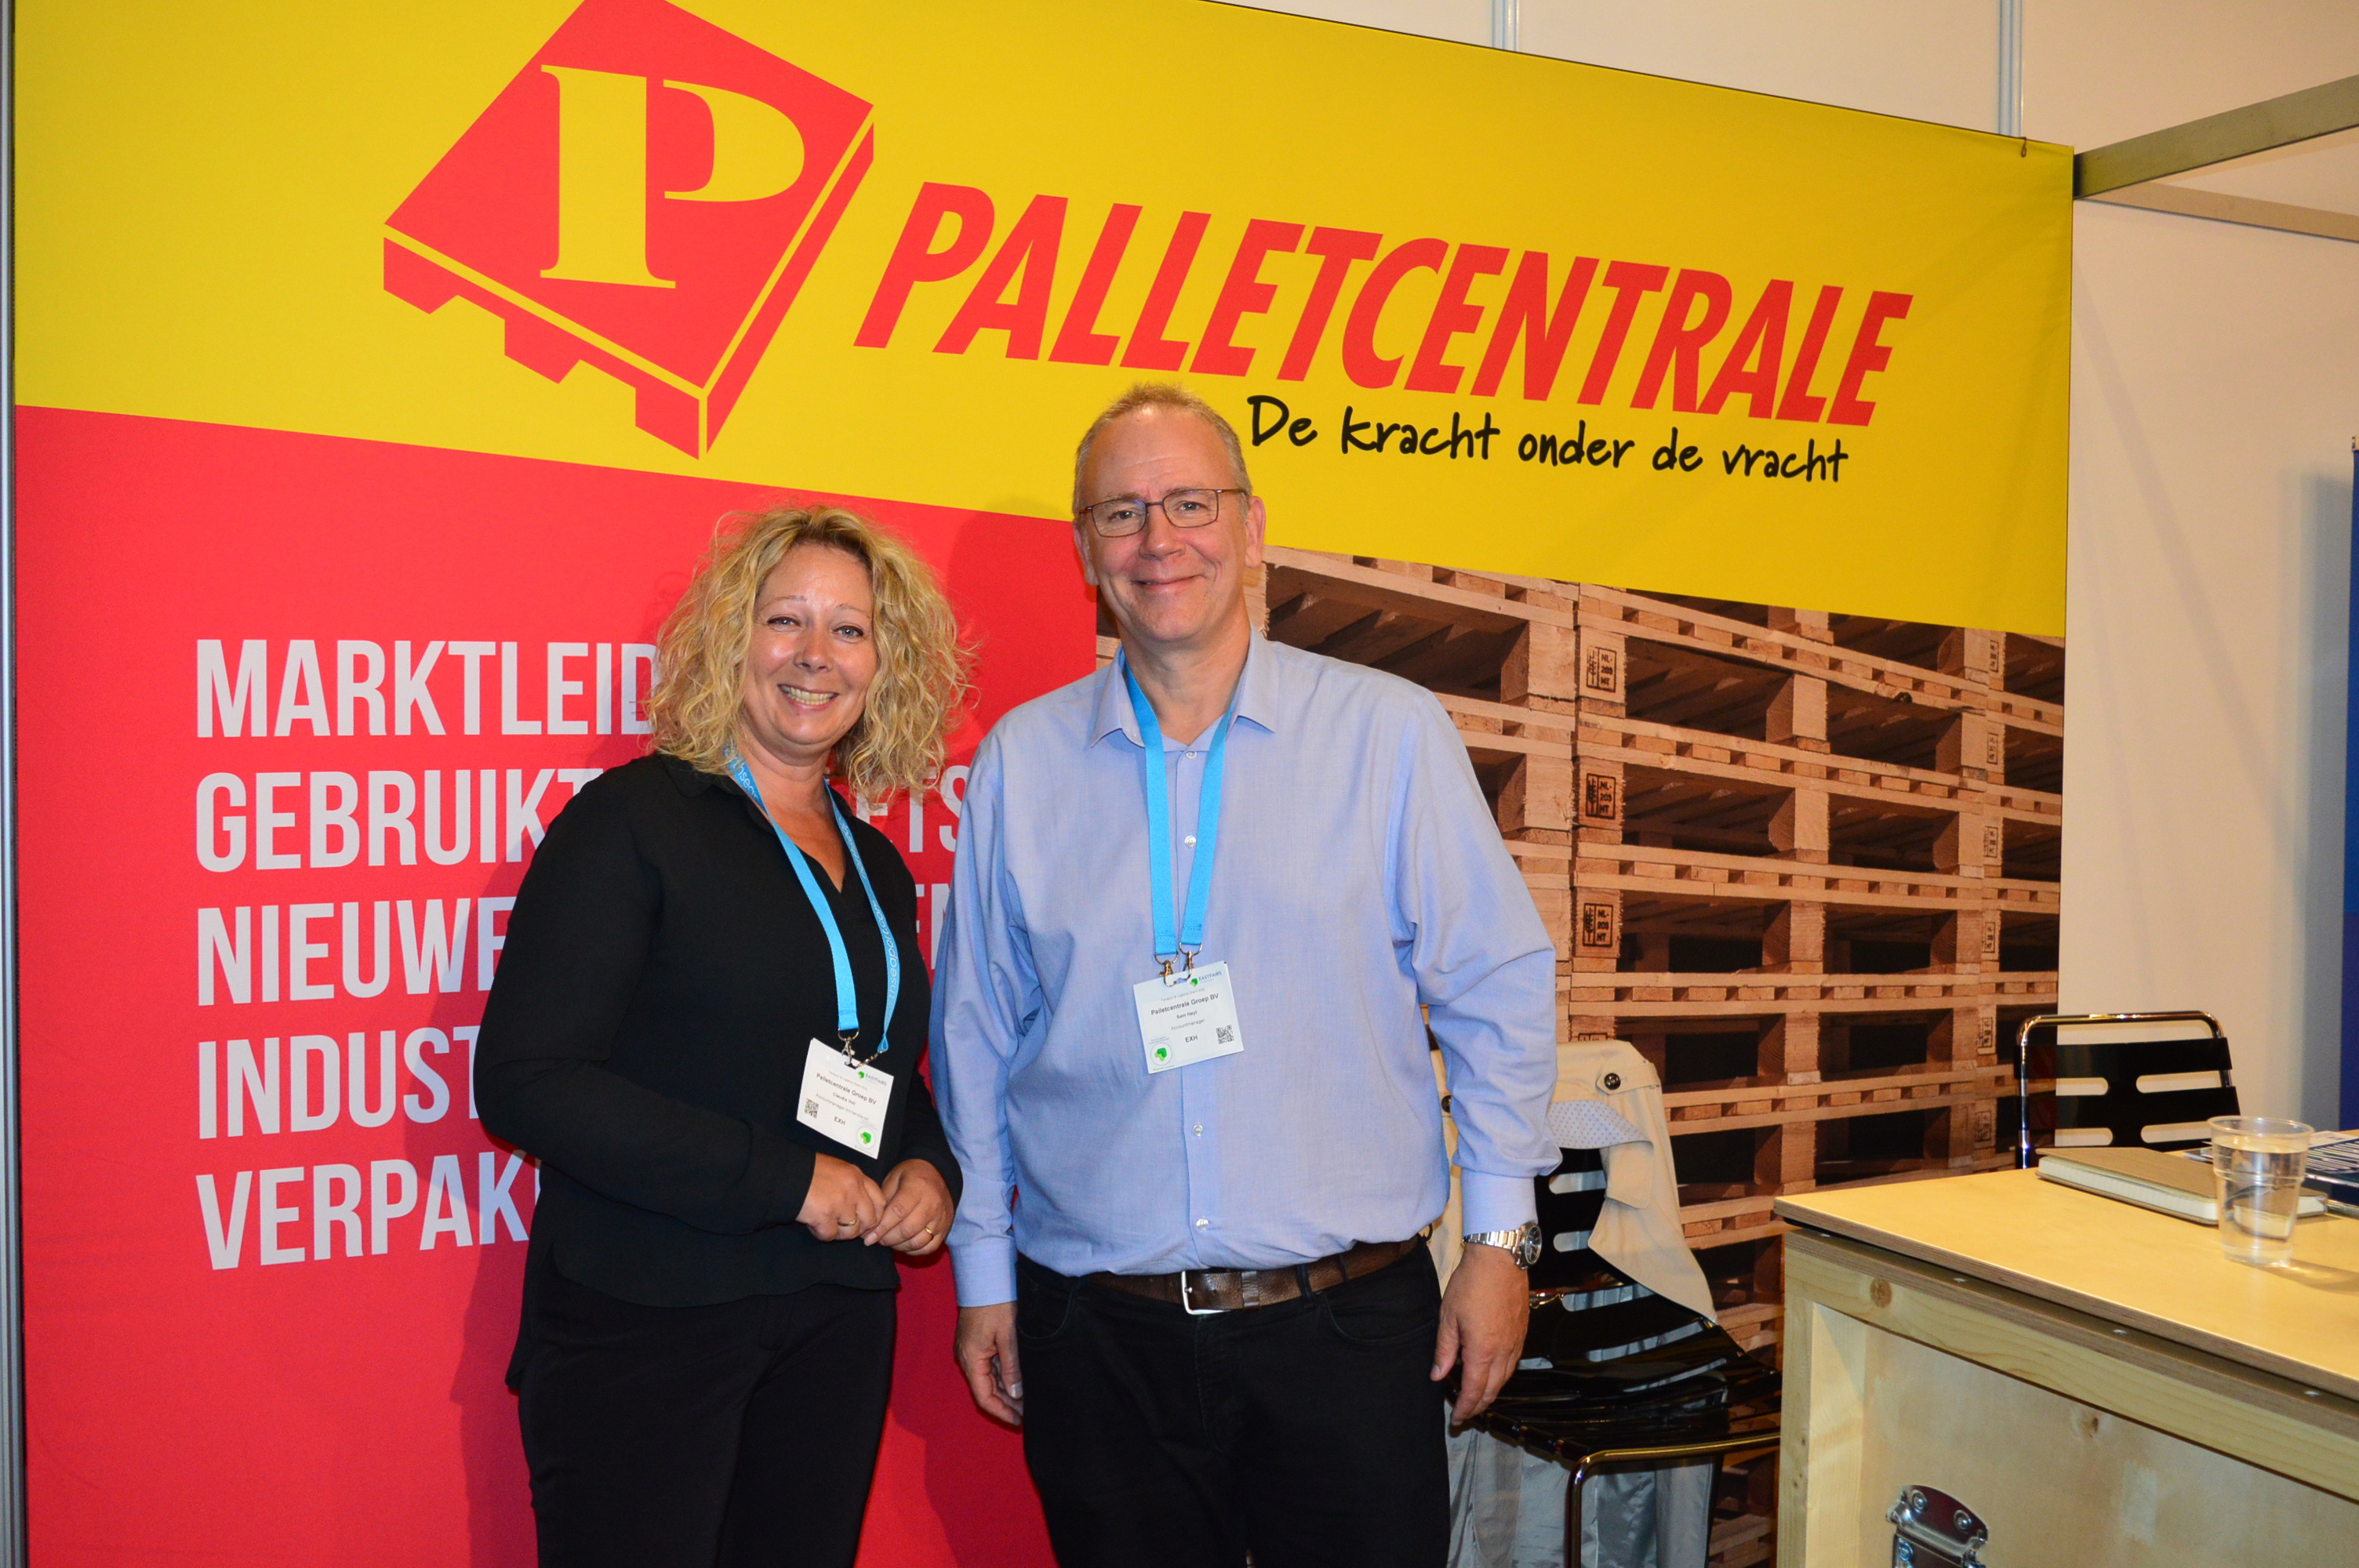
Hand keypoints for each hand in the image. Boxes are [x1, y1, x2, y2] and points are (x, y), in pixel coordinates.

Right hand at [798, 1153, 885, 1241]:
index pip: (880, 1201)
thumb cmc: (806, 1171)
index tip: (866, 1223)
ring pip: (851, 1231)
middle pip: (870, 1220)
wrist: (783, 1173)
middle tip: (844, 1229)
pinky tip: (813, 1223)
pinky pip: (830, 1235)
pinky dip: (821, 1233)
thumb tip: (860, 1208)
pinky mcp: (824, 1216)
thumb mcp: (836, 1169)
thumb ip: (851, 1185)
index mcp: (856, 1176)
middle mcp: (853, 1189)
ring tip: (825, 1224)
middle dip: (858, 1229)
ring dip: (839, 1233)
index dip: (875, 1216)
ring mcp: (840, 1203)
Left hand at [864, 1159, 952, 1253]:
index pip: (898, 1212)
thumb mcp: (894, 1178)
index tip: (869, 1237)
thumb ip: (884, 1200)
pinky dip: (914, 1251)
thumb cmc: (911, 1176)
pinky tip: (903, 1245)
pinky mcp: (945, 1228)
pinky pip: (930, 1247)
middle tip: (876, 1239)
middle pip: (908, 1230)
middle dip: (888, 1239)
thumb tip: (872, 1225)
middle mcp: (932, 1204)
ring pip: (919, 1241)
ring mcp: (941, 1218)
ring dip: (899, 1246)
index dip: (881, 1227)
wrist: (938, 1174)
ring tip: (889, 1241)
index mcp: (918, 1188)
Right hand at [955, 1302, 1022, 1425]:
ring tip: (1026, 1399)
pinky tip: (1018, 1380)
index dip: (1001, 1412)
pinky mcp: (977, 1342)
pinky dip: (1003, 1376)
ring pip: (989, 1379)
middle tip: (1028, 1412)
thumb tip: (1017, 1393)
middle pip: (986, 1390)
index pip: (984, 1397)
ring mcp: (971, 1350)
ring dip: (1006, 1390)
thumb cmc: (995, 1303)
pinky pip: (989, 1366)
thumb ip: (1012, 1366)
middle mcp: (967, 1358)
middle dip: (1006, 1403)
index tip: (1019, 1421)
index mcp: (971, 1359)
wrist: (985, 1276)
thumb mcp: (1008, 1336)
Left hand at [1431, 1243, 1529, 1422]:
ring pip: (1505, 1379)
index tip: (1456, 1419)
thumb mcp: (1448, 1317)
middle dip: (1478, 1406)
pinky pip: (1513, 1364)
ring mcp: (1516, 1343)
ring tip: (1478, 1398)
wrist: (1500, 1259)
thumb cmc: (1471, 1285)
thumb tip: (1437, 1375)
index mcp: (1482, 1351)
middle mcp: (1503, 1352)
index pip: (1473, 1390)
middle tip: (1466, 1414)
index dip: (1465, 1408)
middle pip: (1492, 1389)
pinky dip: (1502, 1376)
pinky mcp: (1522, 1333)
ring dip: (1491, 1392)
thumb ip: (1444, 1350)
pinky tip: (1493, 1374)